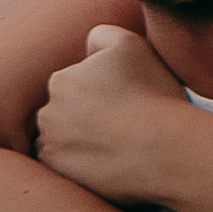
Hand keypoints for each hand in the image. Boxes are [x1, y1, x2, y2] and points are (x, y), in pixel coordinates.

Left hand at [35, 26, 193, 203]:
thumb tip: (87, 49)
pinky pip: (64, 168)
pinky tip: (108, 166)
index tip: (125, 106)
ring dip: (81, 143)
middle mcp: (47, 112)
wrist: (164, 153)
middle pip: (65, 114)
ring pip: (63, 141)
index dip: (101, 95)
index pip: (76, 86)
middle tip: (123, 129)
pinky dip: (80, 167)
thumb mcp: (130, 45)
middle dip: (86, 119)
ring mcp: (52, 146)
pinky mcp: (60, 176)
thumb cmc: (153, 97)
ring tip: (117, 150)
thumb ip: (101, 36)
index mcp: (61, 80)